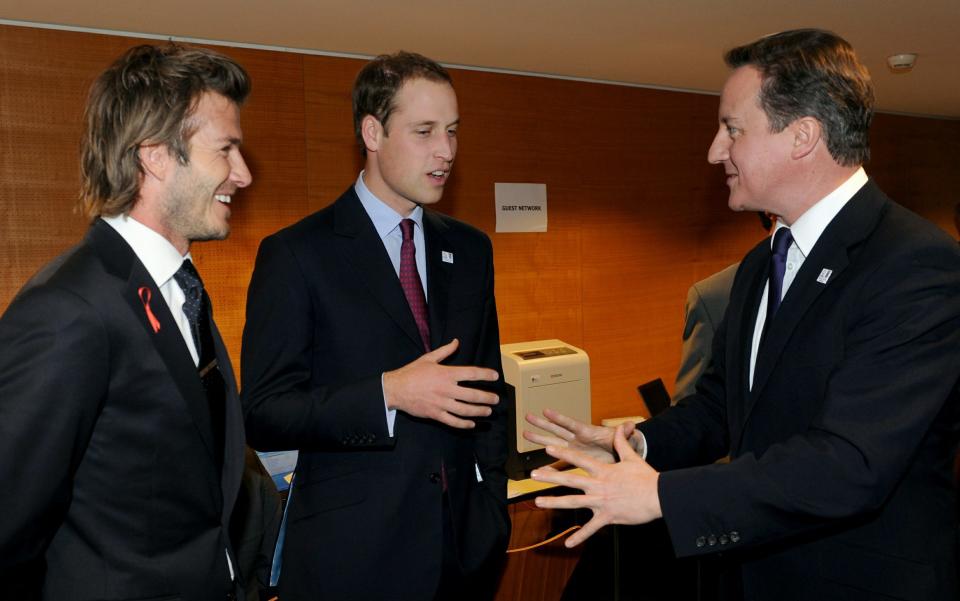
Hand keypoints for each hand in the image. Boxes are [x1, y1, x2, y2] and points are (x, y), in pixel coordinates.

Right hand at [384, 339, 499, 428]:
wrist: (395, 389)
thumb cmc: (412, 372)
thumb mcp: (428, 358)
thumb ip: (445, 351)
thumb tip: (456, 342)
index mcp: (446, 374)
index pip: (471, 373)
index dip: (485, 374)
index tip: (495, 376)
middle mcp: (446, 389)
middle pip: (472, 395)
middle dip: (487, 397)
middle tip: (496, 399)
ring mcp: (442, 403)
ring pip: (465, 410)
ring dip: (479, 411)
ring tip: (488, 411)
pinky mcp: (435, 414)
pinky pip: (453, 421)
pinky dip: (464, 424)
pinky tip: (472, 424)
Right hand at [524, 408, 640, 464]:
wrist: (625, 458)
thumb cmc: (623, 445)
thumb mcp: (625, 439)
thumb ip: (626, 433)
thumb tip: (632, 426)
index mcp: (587, 433)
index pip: (571, 424)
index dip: (559, 418)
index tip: (546, 411)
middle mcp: (578, 439)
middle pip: (556, 430)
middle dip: (542, 424)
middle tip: (527, 417)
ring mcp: (575, 449)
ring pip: (553, 444)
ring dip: (539, 439)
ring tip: (525, 434)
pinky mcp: (576, 460)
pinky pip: (560, 464)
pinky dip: (550, 467)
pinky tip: (540, 469)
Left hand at [530, 426, 661, 546]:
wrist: (659, 496)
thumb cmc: (646, 477)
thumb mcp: (632, 457)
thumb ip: (622, 442)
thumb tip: (622, 426)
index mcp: (604, 470)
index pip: (579, 460)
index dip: (563, 453)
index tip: (549, 449)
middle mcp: (599, 485)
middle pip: (571, 479)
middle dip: (551, 477)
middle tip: (534, 475)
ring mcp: (601, 502)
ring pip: (574, 502)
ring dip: (555, 502)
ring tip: (538, 502)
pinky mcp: (608, 517)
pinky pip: (591, 528)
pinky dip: (580, 536)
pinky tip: (568, 543)